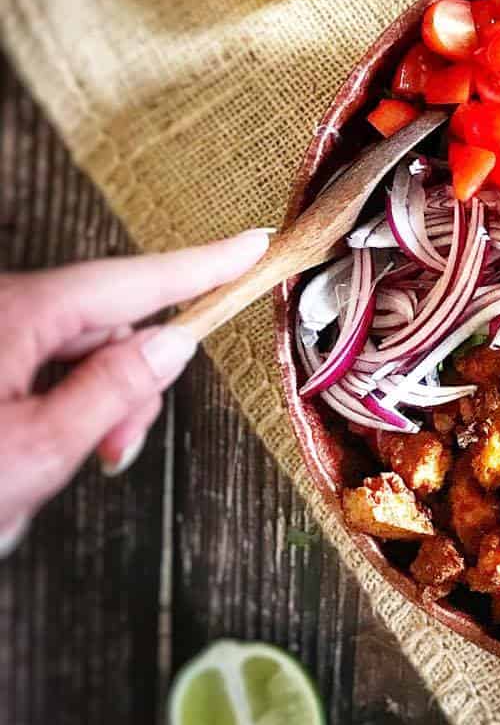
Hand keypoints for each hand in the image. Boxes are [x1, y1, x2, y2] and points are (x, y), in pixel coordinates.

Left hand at [0, 229, 269, 555]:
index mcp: (17, 316)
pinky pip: (30, 374)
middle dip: (123, 389)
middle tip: (111, 456)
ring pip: (67, 358)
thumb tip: (169, 344)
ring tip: (40, 477)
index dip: (200, 268)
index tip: (250, 246)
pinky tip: (16, 466)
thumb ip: (114, 393)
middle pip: (102, 327)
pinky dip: (43, 417)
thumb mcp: (37, 452)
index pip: (133, 283)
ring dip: (78, 415)